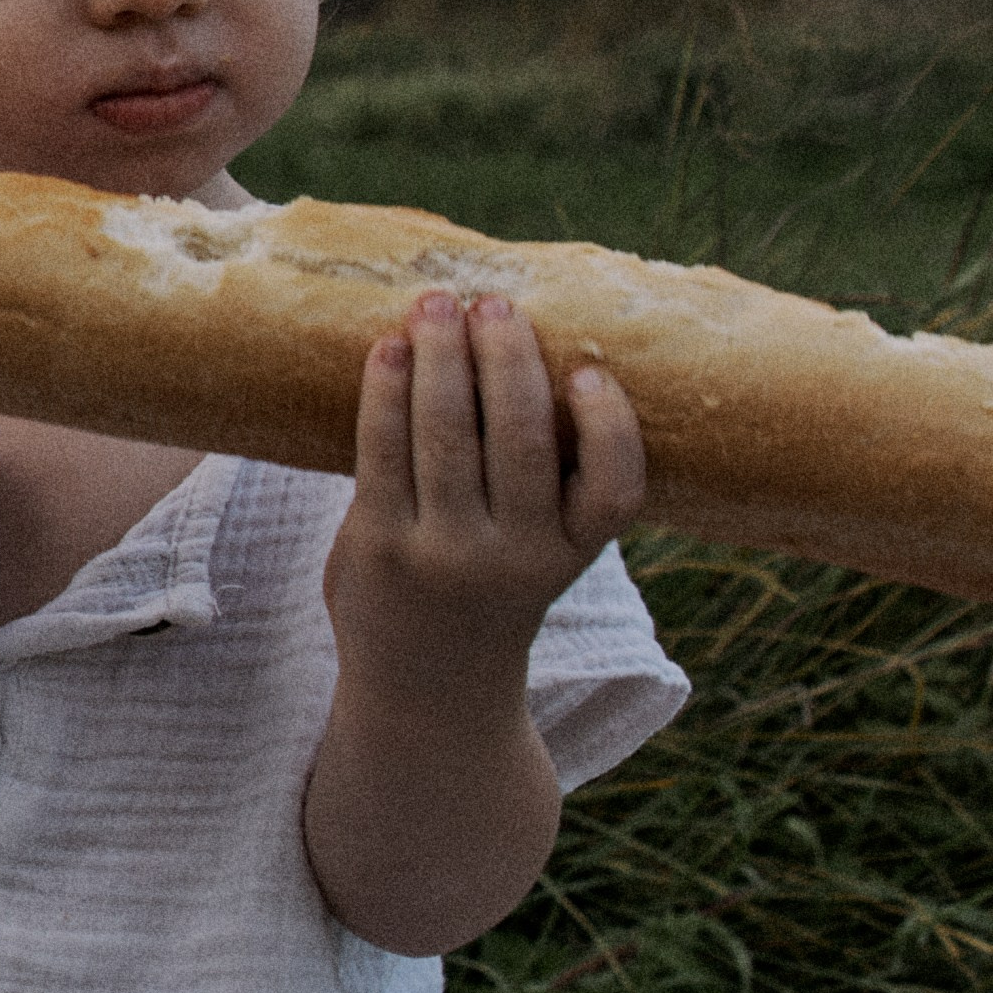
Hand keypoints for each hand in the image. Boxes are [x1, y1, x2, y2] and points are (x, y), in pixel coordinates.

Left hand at [323, 291, 645, 705]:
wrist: (426, 690)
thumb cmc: (485, 591)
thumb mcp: (537, 552)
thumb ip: (540, 478)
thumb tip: (516, 347)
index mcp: (568, 555)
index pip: (614, 493)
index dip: (609, 429)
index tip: (589, 372)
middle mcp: (514, 559)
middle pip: (520, 442)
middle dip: (506, 358)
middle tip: (494, 302)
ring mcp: (443, 554)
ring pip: (447, 434)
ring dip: (442, 356)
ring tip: (436, 304)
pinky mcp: (379, 545)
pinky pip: (383, 451)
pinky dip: (388, 390)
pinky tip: (389, 350)